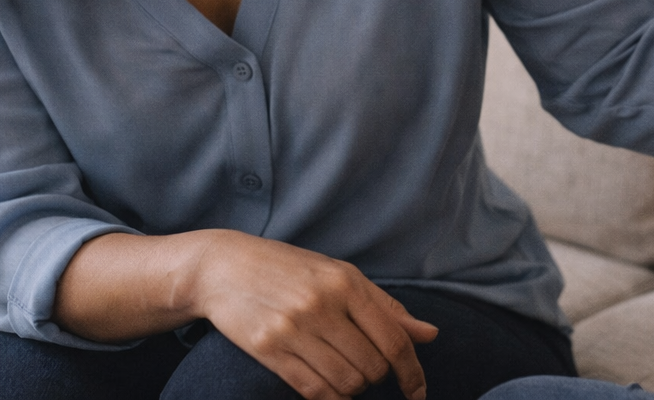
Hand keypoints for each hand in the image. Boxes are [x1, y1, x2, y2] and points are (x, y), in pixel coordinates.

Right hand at [191, 233, 438, 399]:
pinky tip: (330, 391)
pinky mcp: (268, 349)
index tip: (418, 392)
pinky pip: (314, 391)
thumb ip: (385, 307)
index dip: (412, 373)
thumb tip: (430, 334)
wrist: (223, 267)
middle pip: (371, 367)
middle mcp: (322, 305)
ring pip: (346, 383)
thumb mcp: (340, 275)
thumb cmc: (289, 270)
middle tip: (365, 370)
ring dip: (352, 389)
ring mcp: (294, 328)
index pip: (394, 339)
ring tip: (344, 375)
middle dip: (376, 378)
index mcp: (346, 282)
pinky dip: (330, 399)